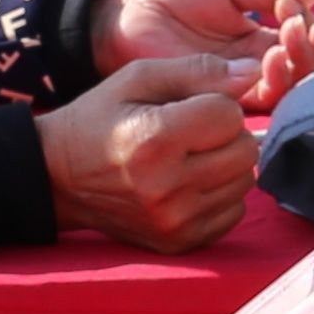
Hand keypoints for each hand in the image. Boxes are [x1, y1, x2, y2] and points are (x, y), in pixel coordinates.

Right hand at [39, 51, 258, 247]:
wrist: (59, 178)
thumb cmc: (100, 118)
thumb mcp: (138, 77)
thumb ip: (198, 70)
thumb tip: (255, 73)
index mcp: (154, 140)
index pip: (229, 115)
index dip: (216, 104)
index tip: (189, 107)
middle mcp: (166, 187)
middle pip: (245, 151)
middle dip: (227, 134)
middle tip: (194, 132)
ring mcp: (175, 221)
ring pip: (244, 182)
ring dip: (226, 164)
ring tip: (190, 157)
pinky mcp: (180, 243)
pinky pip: (233, 213)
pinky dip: (220, 195)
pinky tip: (189, 183)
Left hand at [99, 0, 313, 101]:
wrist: (125, 24)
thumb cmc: (171, 2)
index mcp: (262, 39)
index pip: (306, 43)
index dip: (312, 28)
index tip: (293, 6)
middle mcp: (259, 68)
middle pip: (309, 71)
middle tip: (302, 28)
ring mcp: (244, 87)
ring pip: (294, 89)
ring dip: (300, 64)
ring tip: (287, 40)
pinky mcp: (226, 102)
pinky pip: (266, 100)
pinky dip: (276, 80)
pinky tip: (271, 60)